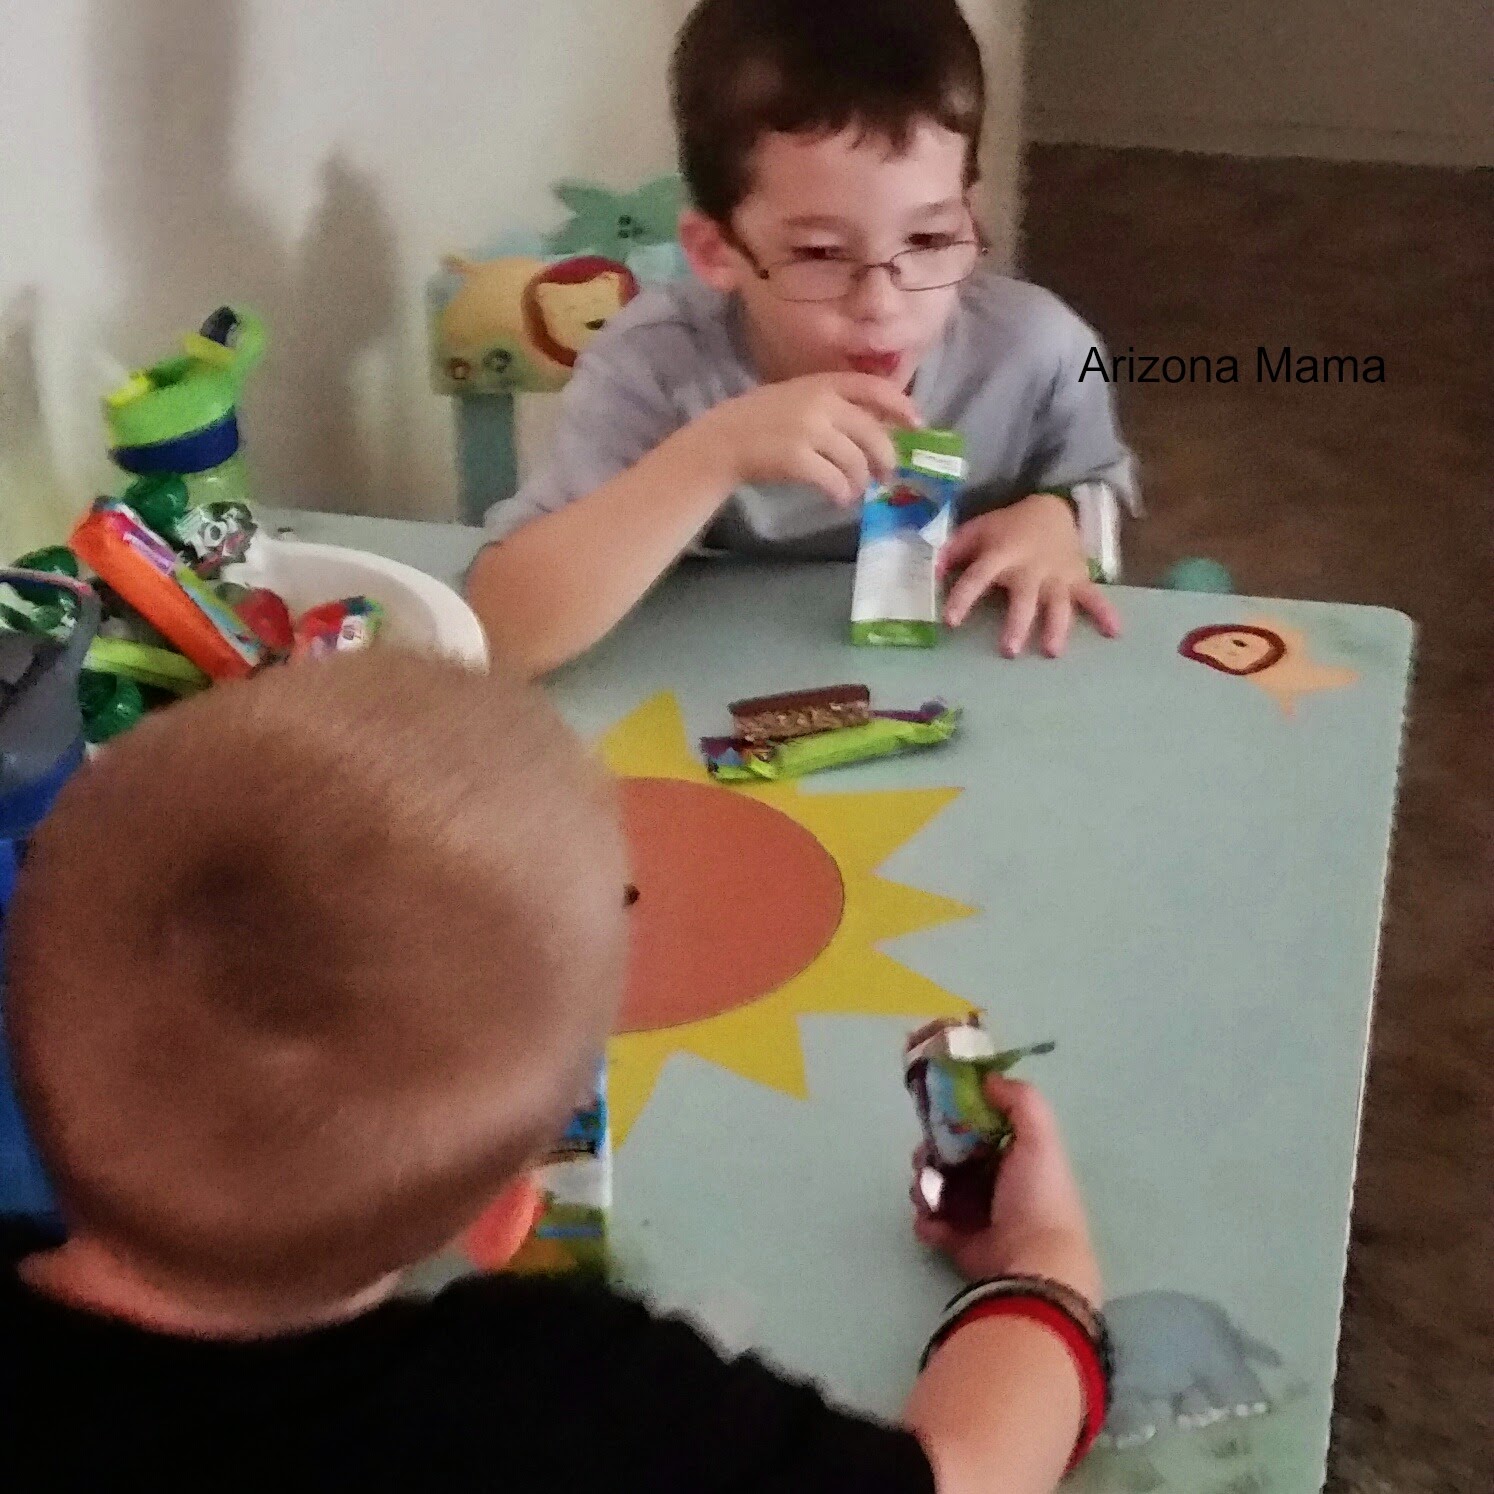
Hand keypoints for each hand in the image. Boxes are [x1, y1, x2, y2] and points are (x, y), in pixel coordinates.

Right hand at [680, 373, 920, 506]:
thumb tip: (878, 428)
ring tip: (855, 491)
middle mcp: (819, 403)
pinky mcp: (798, 459)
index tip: (917, 424)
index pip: (873, 388)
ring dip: (862, 482)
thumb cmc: (761, 421)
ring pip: (856, 461)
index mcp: (822, 383)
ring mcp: (809, 431)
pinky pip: (835, 481)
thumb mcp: (797, 398)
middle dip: (886, 458)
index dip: (901, 405)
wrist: (722, 441)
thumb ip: (833, 405)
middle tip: (887, 475)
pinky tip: (839, 500)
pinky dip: (842, 494)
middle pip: (872, 433)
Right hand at [913, 1075, 1101, 1307]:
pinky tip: (932, 1221)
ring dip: (924, 1184)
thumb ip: (1019, 1100)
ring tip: (927, 1194)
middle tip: (925, 1157)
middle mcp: (998, 1182)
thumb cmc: (1037, 1196)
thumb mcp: (1040, 1138)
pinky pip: (932, 1222)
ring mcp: (978, 1215)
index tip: (937, 1109)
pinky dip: (926, 1219)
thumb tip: (988, 1079)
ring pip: (937, 1185)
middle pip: (951, 1154)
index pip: (981, 1126)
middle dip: (931, 1151)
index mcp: (1018, 1155)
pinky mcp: (960, 1244)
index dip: (957, 1115)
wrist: (1032, 1265)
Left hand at [939, 493, 1120, 657]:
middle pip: (1024, 597)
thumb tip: (932, 573)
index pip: (979, 576)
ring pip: (1058, 603)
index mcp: (1001, 553)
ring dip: (1056, 627)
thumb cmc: (1007, 526)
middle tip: (1009, 650)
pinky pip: (1093, 597)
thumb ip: (954, 550)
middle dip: (1017, 623)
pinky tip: (1115, 633)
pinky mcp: (1078, 578)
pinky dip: (1105, 613)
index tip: (951, 621)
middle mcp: (1031, 567)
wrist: (1052, 508)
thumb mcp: (977, 529)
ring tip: (1051, 651)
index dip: (964, 597)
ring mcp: (1057, 574)